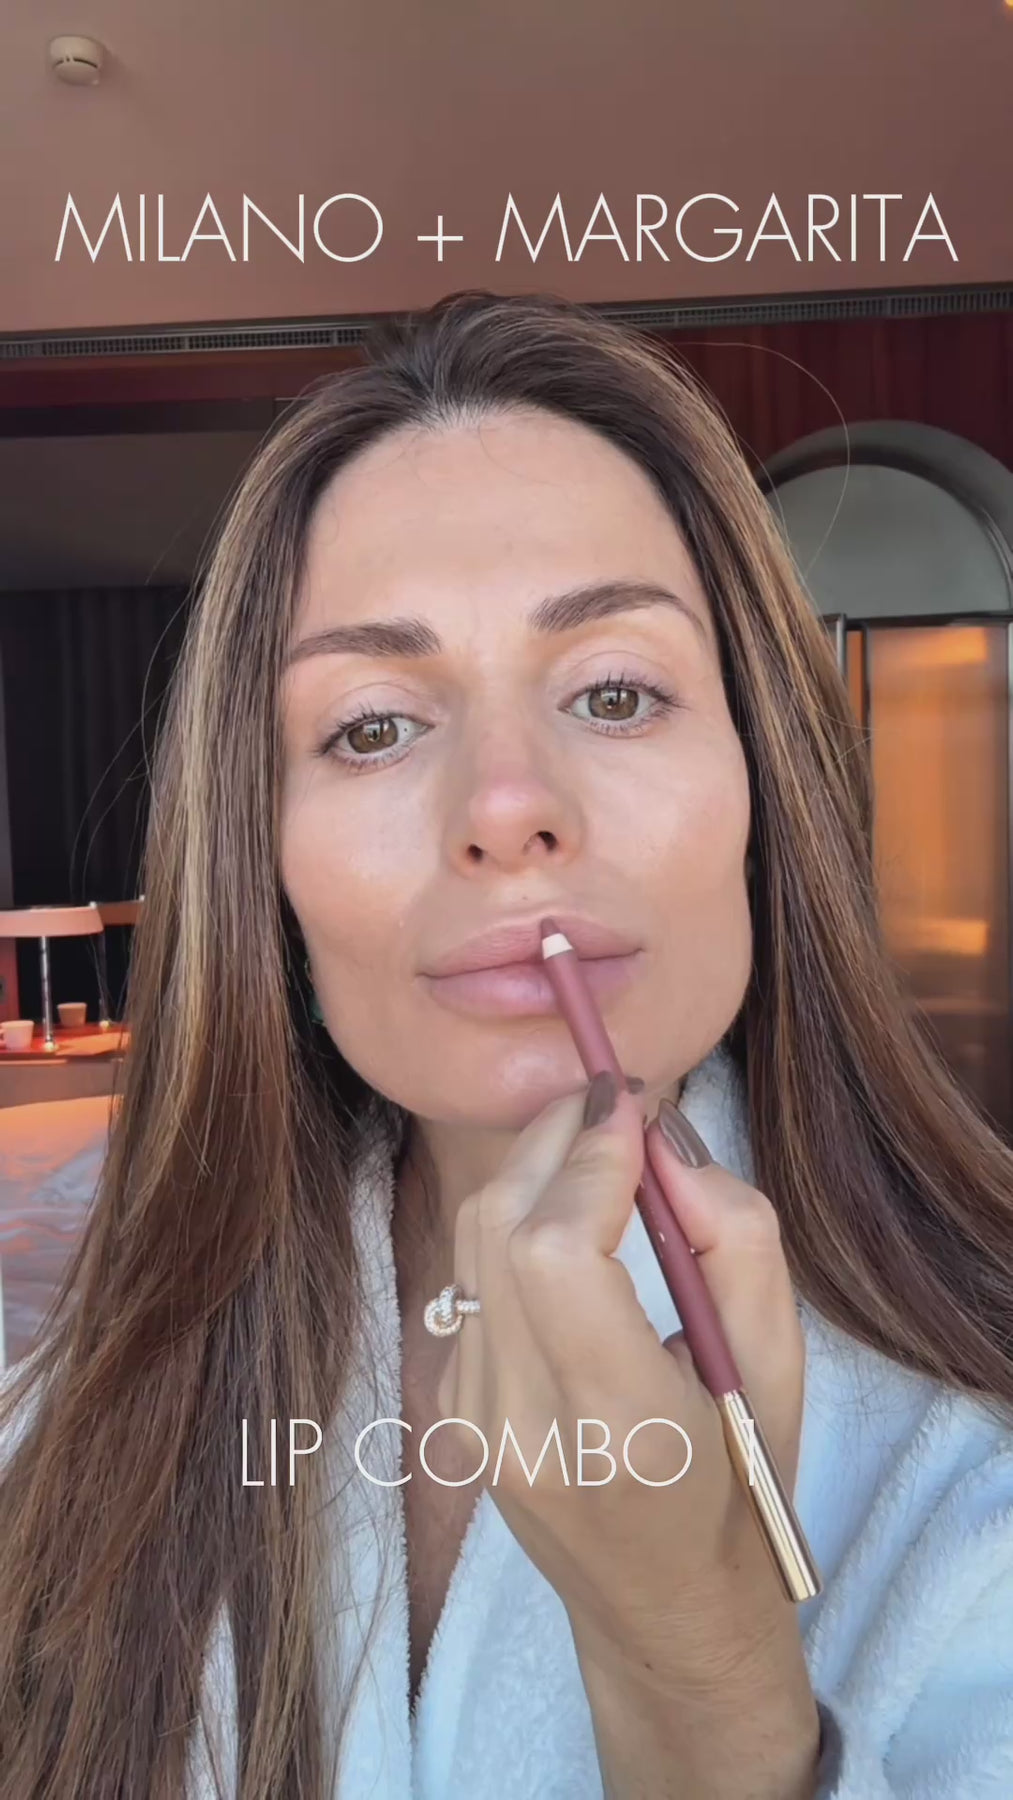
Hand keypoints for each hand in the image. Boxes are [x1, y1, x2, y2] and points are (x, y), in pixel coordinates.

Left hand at [435, 1071, 819, 1794]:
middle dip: (554, 1140)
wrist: (665, 1606)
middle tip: (613, 1102)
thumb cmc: (742, 1481)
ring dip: (531, 1171)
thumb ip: (733, 1236)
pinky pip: (468, 1280)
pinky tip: (567, 1224)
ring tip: (596, 1148)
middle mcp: (523, 1423)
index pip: (556, 1252)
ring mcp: (472, 1422)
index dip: (587, 1160)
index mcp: (618, 1424)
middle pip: (498, 1228)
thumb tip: (660, 1137)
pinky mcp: (449, 1410)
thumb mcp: (779, 1362)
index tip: (630, 1102)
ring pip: (472, 1243)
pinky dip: (514, 1226)